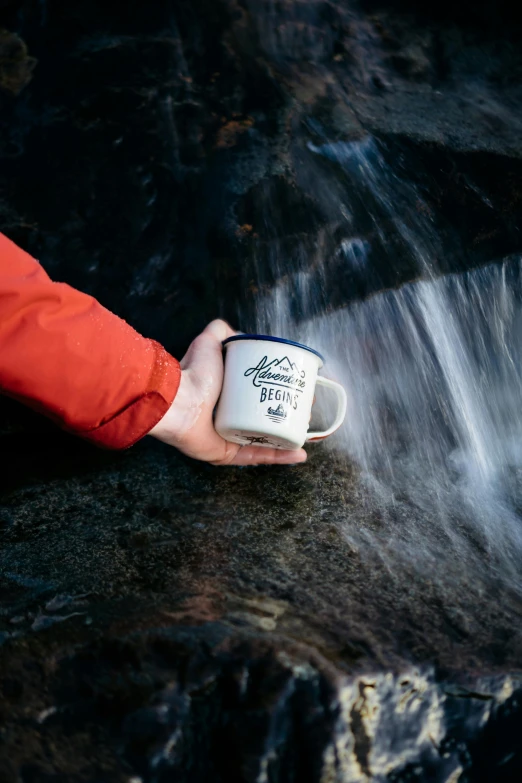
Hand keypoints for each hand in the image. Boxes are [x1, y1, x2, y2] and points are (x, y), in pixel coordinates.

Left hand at [148, 320, 307, 465]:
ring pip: (265, 441)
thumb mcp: (209, 343)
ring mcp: (227, 438)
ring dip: (288, 438)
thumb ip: (221, 331)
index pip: (258, 396)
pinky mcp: (227, 454)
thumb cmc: (193, 373)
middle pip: (265, 419)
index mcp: (226, 396)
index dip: (279, 392)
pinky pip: (257, 457)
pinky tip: (299, 453)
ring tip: (305, 431)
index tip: (298, 388)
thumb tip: (235, 331)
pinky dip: (280, 457)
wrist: (178, 400)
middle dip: (288, 416)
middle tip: (306, 410)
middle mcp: (227, 418)